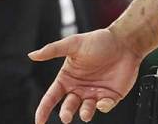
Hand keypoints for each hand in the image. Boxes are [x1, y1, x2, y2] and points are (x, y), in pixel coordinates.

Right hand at [29, 28, 145, 123]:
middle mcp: (79, 88)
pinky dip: (103, 107)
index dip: (43, 110)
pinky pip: (105, 107)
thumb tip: (32, 55)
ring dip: (84, 113)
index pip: (51, 97)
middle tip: (66, 117)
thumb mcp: (74, 44)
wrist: (125, 41)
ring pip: (86, 110)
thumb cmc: (100, 41)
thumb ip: (53, 50)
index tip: (38, 121)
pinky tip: (103, 101)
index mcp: (67, 78)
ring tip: (85, 113)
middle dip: (66, 113)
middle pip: (68, 107)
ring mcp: (95, 93)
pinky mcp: (111, 96)